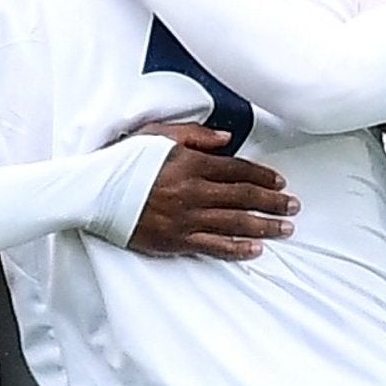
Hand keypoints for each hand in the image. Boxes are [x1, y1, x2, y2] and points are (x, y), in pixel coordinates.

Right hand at [128, 125, 296, 259]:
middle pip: (244, 197)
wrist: (92, 191)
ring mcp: (185, 217)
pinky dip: (236, 249)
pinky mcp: (174, 240)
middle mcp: (193, 190)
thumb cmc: (123, 160)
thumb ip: (195, 135)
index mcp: (191, 163)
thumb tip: (228, 139)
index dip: (263, 176)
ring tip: (285, 228)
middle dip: (273, 202)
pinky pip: (213, 246)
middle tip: (293, 207)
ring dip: (264, 226)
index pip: (238, 170)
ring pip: (235, 223)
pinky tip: (254, 250)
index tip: (280, 182)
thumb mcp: (158, 135)